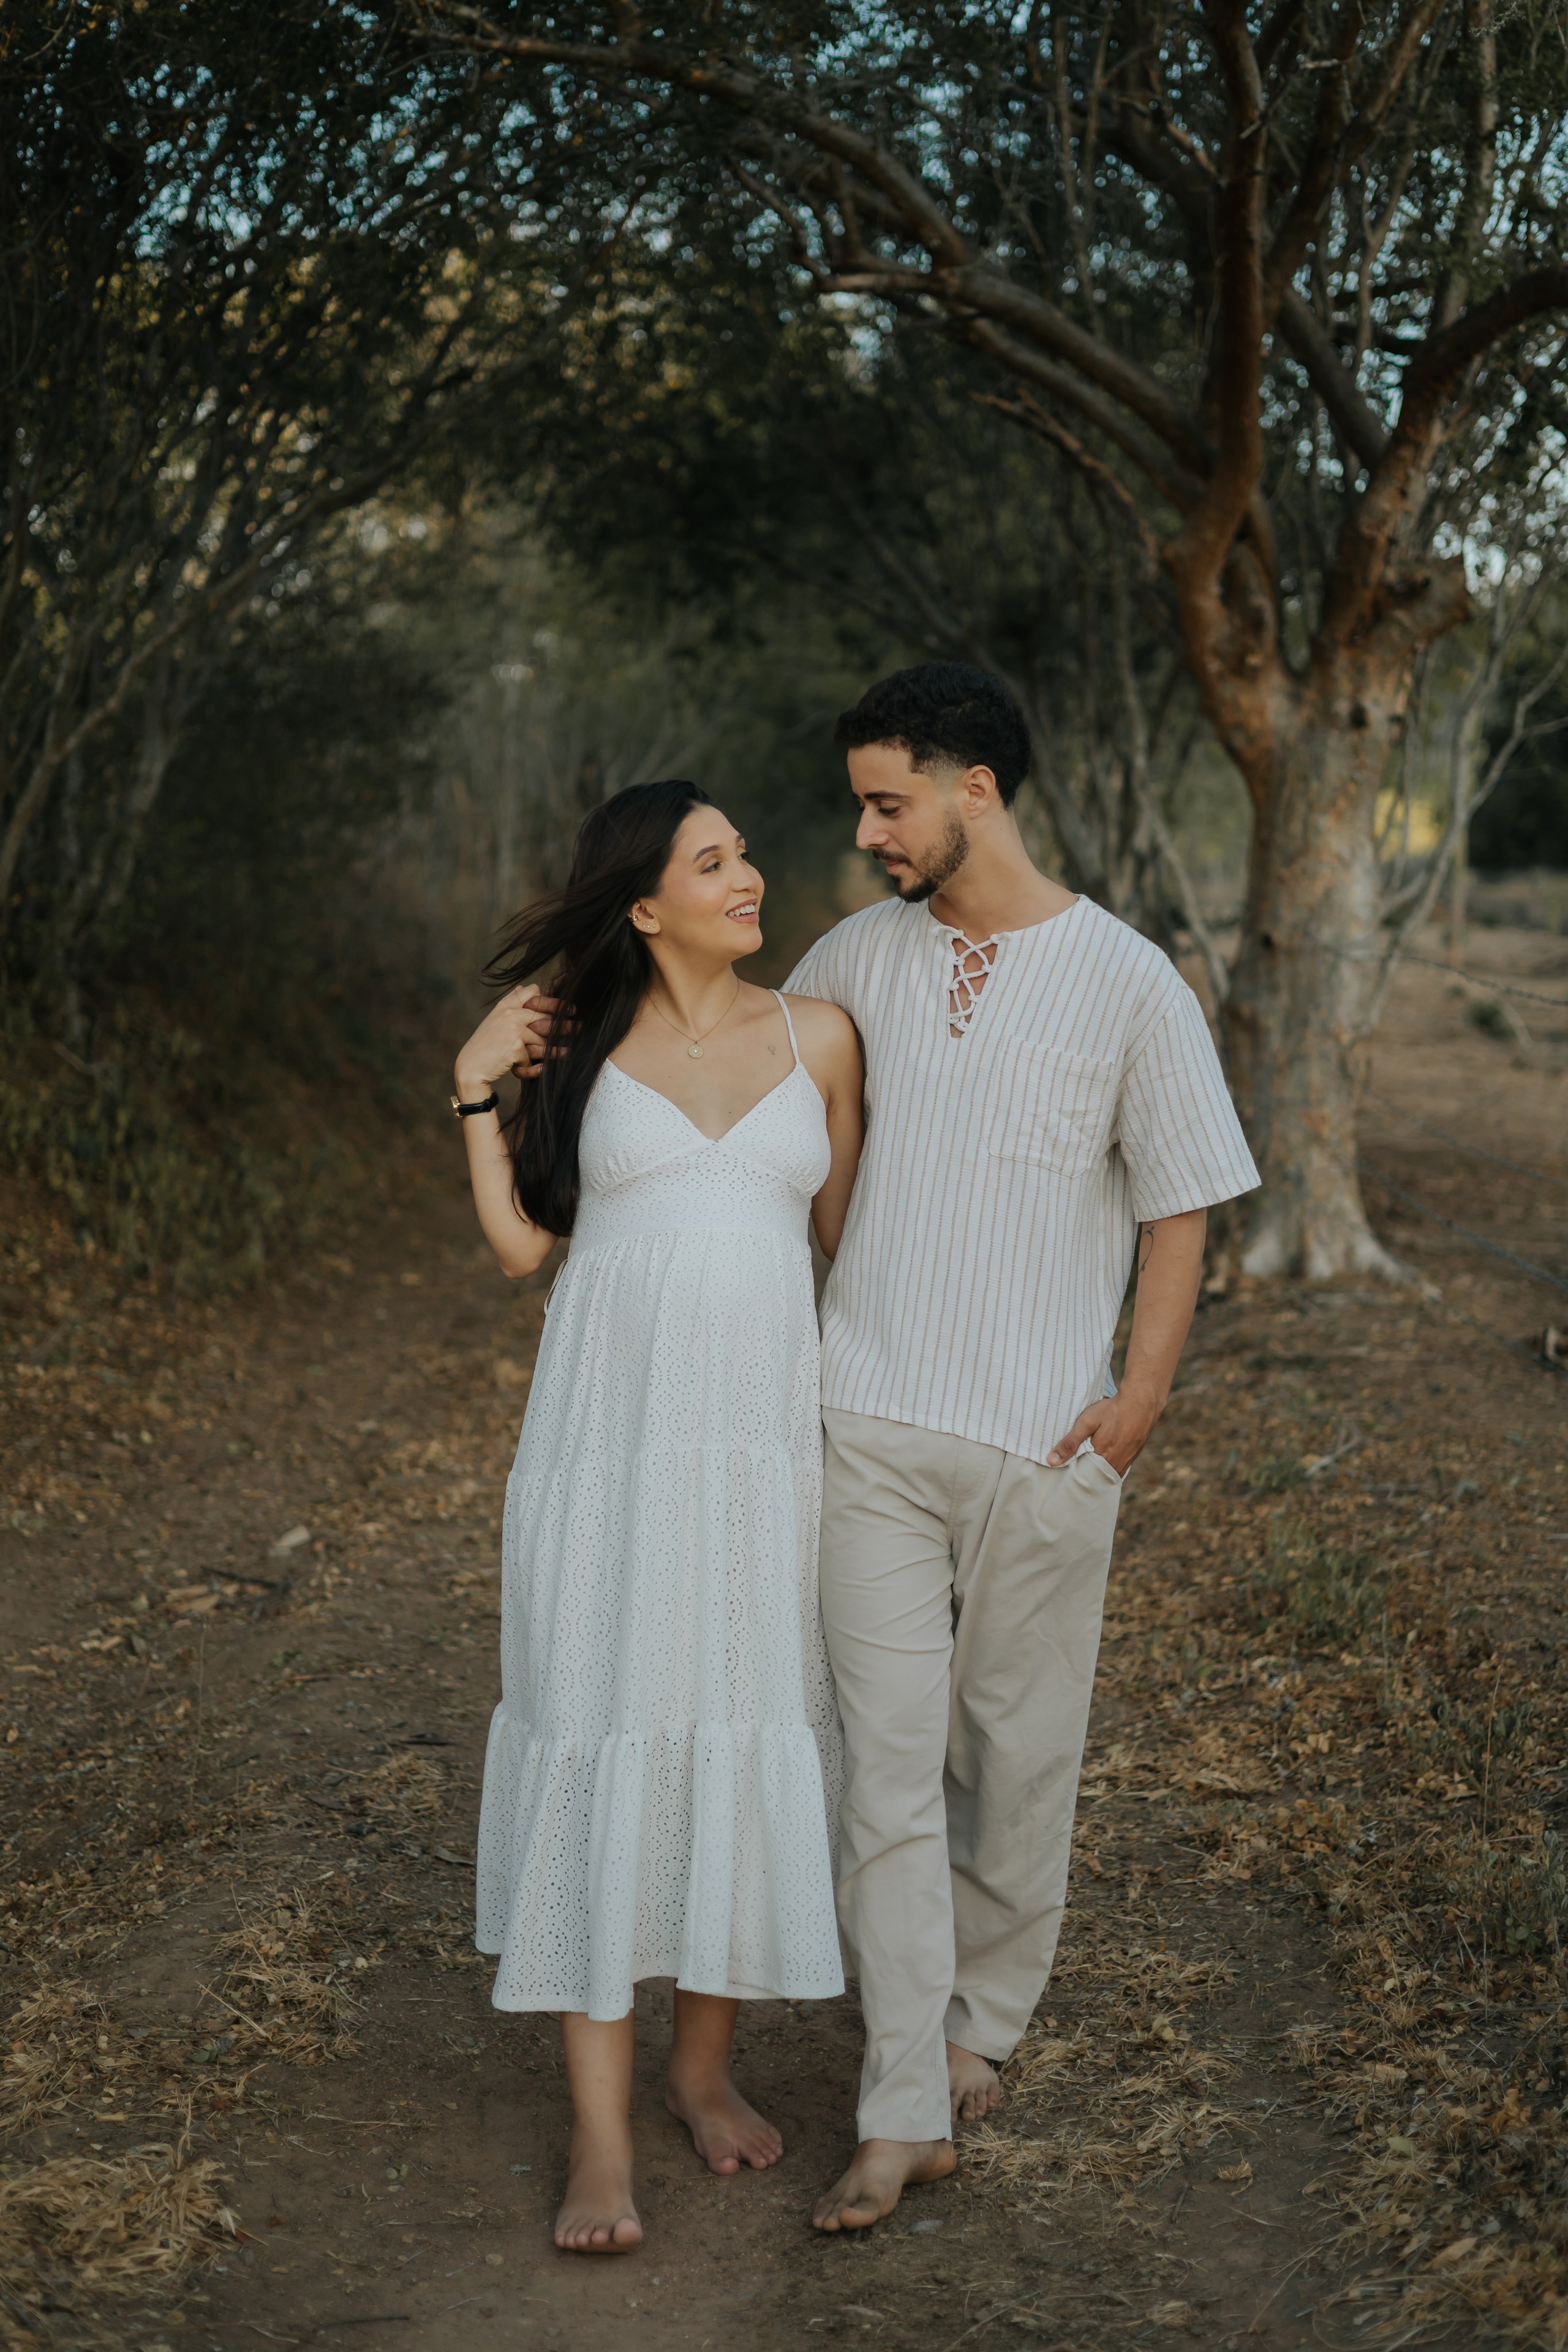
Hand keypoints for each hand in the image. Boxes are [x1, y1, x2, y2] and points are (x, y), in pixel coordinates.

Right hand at [454, 985, 561, 1095]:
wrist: (470, 1067)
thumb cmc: (485, 1046)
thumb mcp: (495, 1020)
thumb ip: (512, 1005)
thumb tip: (530, 986)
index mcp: (505, 1005)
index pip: (533, 991)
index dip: (550, 999)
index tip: (567, 1007)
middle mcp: (510, 1013)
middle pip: (546, 1015)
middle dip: (565, 1023)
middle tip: (580, 1027)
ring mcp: (514, 1029)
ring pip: (543, 1040)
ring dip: (555, 1050)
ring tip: (568, 1053)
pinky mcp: (517, 1047)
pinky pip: (533, 1058)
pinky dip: (531, 1068)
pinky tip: (528, 1070)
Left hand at [1045, 1387, 1160, 1475]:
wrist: (1141, 1403)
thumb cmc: (1112, 1411)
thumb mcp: (1087, 1422)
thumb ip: (1070, 1442)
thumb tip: (1051, 1461)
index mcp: (1101, 1460)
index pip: (1082, 1477)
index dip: (1072, 1475)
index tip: (1062, 1472)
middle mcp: (1115, 1465)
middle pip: (1094, 1477)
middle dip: (1084, 1475)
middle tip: (1072, 1469)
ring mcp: (1126, 1462)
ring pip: (1106, 1474)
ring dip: (1096, 1471)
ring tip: (1085, 1463)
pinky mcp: (1132, 1457)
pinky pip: (1117, 1469)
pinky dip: (1107, 1467)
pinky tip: (1100, 1459)